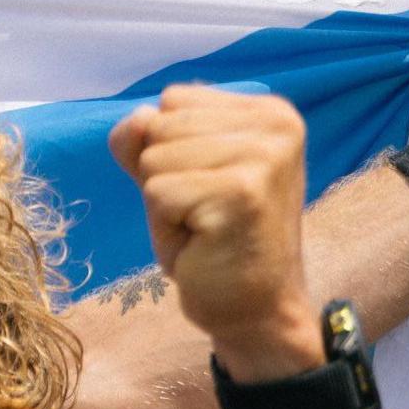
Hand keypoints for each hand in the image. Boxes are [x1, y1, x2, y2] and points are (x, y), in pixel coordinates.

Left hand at [109, 88, 315, 372]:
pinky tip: (203, 241)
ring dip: (164, 203)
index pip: (174, 99)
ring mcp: (262, 155)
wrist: (255, 309)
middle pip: (160, 126)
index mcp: (268, 111)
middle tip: (203, 215)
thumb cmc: (212, 241)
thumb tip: (133, 119)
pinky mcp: (242, 191)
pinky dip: (167, 225)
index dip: (170, 150)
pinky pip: (158, 192)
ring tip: (203, 227)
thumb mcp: (173, 176)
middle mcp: (275, 124)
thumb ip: (147, 141)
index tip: (206, 187)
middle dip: (164, 178)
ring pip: (154, 159)